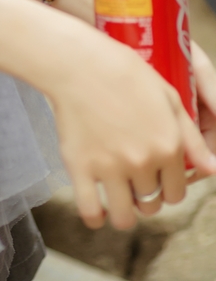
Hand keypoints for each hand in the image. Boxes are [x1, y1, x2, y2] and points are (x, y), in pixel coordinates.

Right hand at [48, 33, 215, 228]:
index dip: (168, 189)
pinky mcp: (80, 167)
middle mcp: (142, 161)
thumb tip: (212, 169)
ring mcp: (110, 167)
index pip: (176, 192)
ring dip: (125, 213)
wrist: (78, 62)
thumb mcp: (168, 97)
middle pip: (152, 204)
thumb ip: (191, 137)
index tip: (158, 181)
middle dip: (146, 197)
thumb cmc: (124, 72)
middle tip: (134, 182)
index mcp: (168, 146)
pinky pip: (91, 211)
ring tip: (118, 200)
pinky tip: (96, 211)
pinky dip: (95, 218)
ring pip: (125, 216)